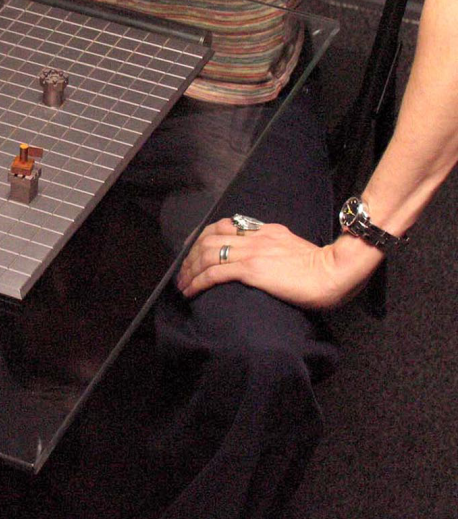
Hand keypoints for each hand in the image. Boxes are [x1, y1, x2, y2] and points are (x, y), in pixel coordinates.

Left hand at [176, 218, 383, 309]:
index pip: (223, 228)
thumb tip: (266, 259)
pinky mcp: (252, 270)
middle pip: (208, 239)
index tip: (194, 254)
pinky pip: (215, 273)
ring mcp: (252, 252)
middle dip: (190, 256)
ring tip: (183, 285)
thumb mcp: (294, 247)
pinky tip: (191, 291)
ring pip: (207, 254)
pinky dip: (198, 281)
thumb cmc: (323, 266)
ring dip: (190, 270)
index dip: (203, 240)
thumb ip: (276, 247)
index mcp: (264, 230)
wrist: (337, 270)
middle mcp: (254, 237)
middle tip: (183, 272)